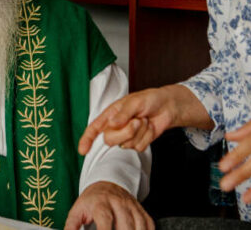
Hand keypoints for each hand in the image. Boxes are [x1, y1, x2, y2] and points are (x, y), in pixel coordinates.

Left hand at [64, 181, 152, 229]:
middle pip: (124, 226)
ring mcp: (132, 206)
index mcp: (101, 203)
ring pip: (139, 226)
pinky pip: (149, 225)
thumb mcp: (77, 210)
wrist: (107, 183)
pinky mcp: (141, 210)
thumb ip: (72, 226)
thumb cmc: (92, 200)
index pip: (105, 220)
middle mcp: (118, 204)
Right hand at [78, 85, 210, 154]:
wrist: (167, 107)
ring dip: (139, 132)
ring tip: (144, 120)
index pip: (94, 128)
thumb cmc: (149, 99)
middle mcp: (115, 127)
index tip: (82, 150)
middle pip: (110, 139)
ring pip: (126, 144)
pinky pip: (139, 147)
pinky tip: (149, 127)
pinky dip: (147, 137)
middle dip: (125, 132)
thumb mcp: (135, 102)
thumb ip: (123, 113)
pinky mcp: (138, 142)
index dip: (86, 139)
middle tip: (136, 121)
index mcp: (110, 115)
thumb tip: (111, 124)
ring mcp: (126, 136)